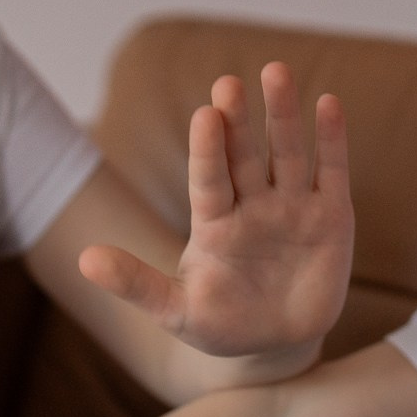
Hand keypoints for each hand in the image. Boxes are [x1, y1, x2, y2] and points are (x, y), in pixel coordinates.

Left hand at [79, 61, 353, 357]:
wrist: (275, 344)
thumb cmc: (220, 323)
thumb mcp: (176, 310)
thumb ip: (136, 285)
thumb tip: (84, 260)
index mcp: (214, 224)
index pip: (208, 180)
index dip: (207, 150)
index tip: (204, 115)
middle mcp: (252, 206)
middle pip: (244, 156)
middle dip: (238, 121)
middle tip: (226, 84)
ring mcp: (292, 207)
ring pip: (286, 154)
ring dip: (283, 114)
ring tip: (275, 72)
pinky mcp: (331, 216)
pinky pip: (330, 172)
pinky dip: (331, 139)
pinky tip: (328, 102)